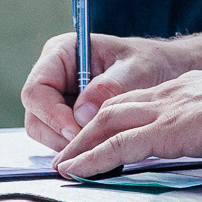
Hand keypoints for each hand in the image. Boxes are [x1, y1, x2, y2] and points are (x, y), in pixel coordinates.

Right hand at [22, 31, 194, 151]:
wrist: (164, 72)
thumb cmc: (150, 62)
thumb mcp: (137, 69)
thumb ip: (111, 87)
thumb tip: (81, 113)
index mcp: (62, 53)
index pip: (37, 89)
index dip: (51, 115)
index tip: (77, 132)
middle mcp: (53, 75)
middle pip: (36, 116)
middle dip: (60, 135)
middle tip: (89, 147)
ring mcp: (58, 98)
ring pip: (45, 132)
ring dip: (69, 145)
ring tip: (99, 147)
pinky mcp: (67, 118)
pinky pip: (61, 140)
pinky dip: (77, 148)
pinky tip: (100, 148)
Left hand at [54, 67, 201, 177]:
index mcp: (185, 90)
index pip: (139, 101)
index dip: (114, 118)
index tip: (98, 134)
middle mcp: (169, 94)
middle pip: (115, 108)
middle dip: (87, 130)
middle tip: (68, 151)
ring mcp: (165, 110)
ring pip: (108, 123)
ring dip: (81, 144)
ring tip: (63, 164)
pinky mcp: (165, 130)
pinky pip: (118, 145)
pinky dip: (92, 158)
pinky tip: (76, 170)